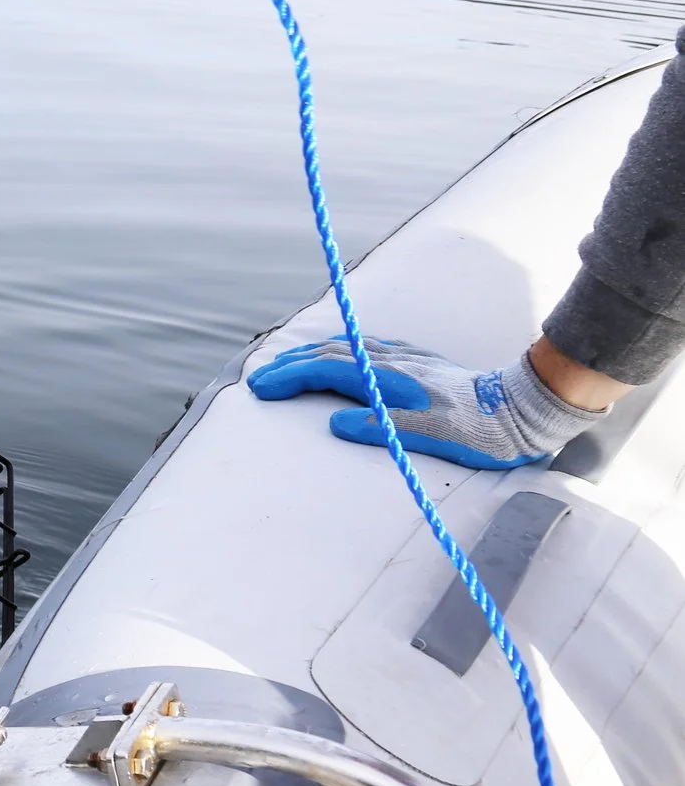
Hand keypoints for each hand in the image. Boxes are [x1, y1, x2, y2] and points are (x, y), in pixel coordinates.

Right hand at [245, 336, 603, 470]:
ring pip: (347, 348)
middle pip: (329, 354)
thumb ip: (380, 428)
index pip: (326, 370)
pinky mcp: (420, 363)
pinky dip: (340, 351)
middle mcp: (394, 362)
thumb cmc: (481, 432)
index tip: (260, 388)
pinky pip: (367, 349)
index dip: (289, 377)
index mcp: (390, 379)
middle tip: (259, 380)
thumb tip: (333, 423)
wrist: (525, 411)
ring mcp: (407, 359)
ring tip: (287, 366)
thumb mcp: (432, 437)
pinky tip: (340, 356)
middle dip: (290, 365)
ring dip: (311, 355)